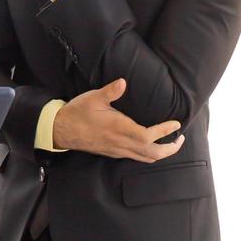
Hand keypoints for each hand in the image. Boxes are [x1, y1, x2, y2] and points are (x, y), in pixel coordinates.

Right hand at [53, 79, 183, 161]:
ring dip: (161, 153)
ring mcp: (117, 150)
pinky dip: (149, 153)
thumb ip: (110, 91)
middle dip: (170, 149)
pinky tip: (150, 145)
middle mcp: (121, 143)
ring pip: (145, 158)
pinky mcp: (113, 153)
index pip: (149, 136)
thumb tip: (123, 81)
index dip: (165, 132)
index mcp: (119, 129)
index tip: (176, 124)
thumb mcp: (93, 98)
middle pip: (152, 154)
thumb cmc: (77, 113)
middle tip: (179, 138)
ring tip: (170, 143)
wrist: (61, 131)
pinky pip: (136, 157)